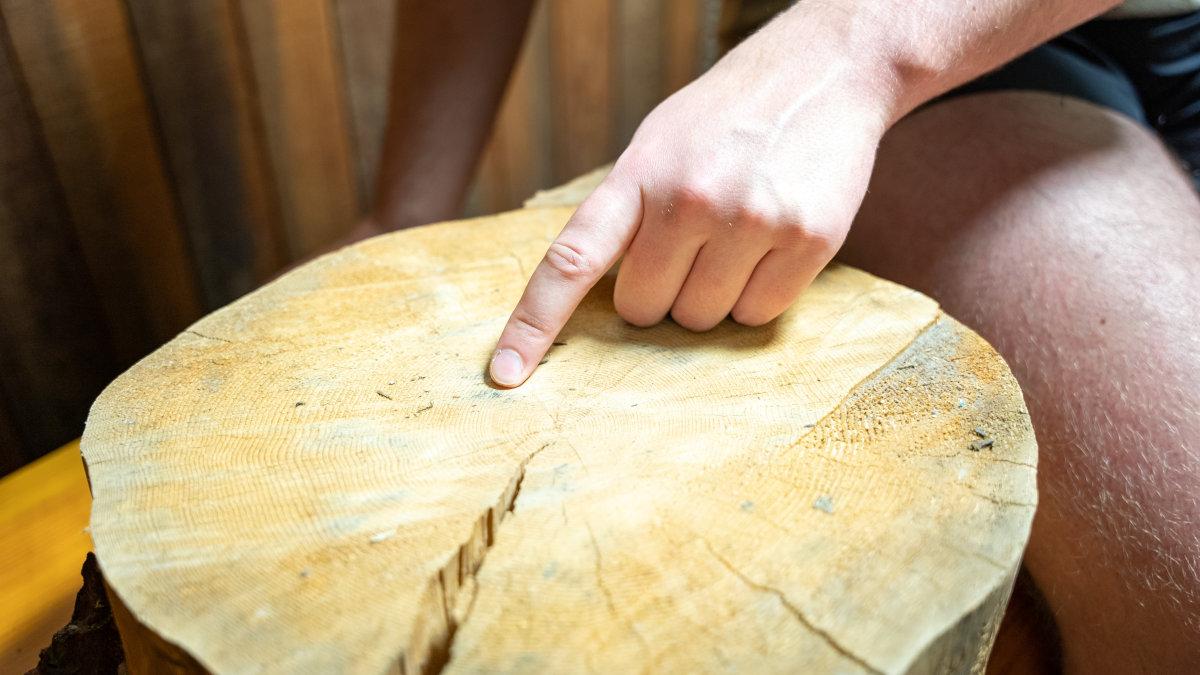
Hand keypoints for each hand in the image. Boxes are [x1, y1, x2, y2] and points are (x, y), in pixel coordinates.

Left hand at [488, 27, 892, 386]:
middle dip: (662, 292)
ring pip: (703, 319)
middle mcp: (689, 199)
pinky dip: (759, 295)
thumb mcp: (658, 144)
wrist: (823, 70)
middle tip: (693, 244)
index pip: (571, 260)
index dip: (533, 324)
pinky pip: (759, 314)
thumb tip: (594, 292)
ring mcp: (750, 219)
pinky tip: (772, 243)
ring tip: (739, 233)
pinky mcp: (806, 239)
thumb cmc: (727, 117)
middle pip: (646, 309)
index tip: (506, 374)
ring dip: (714, 295)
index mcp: (638, 174)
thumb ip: (626, 211)